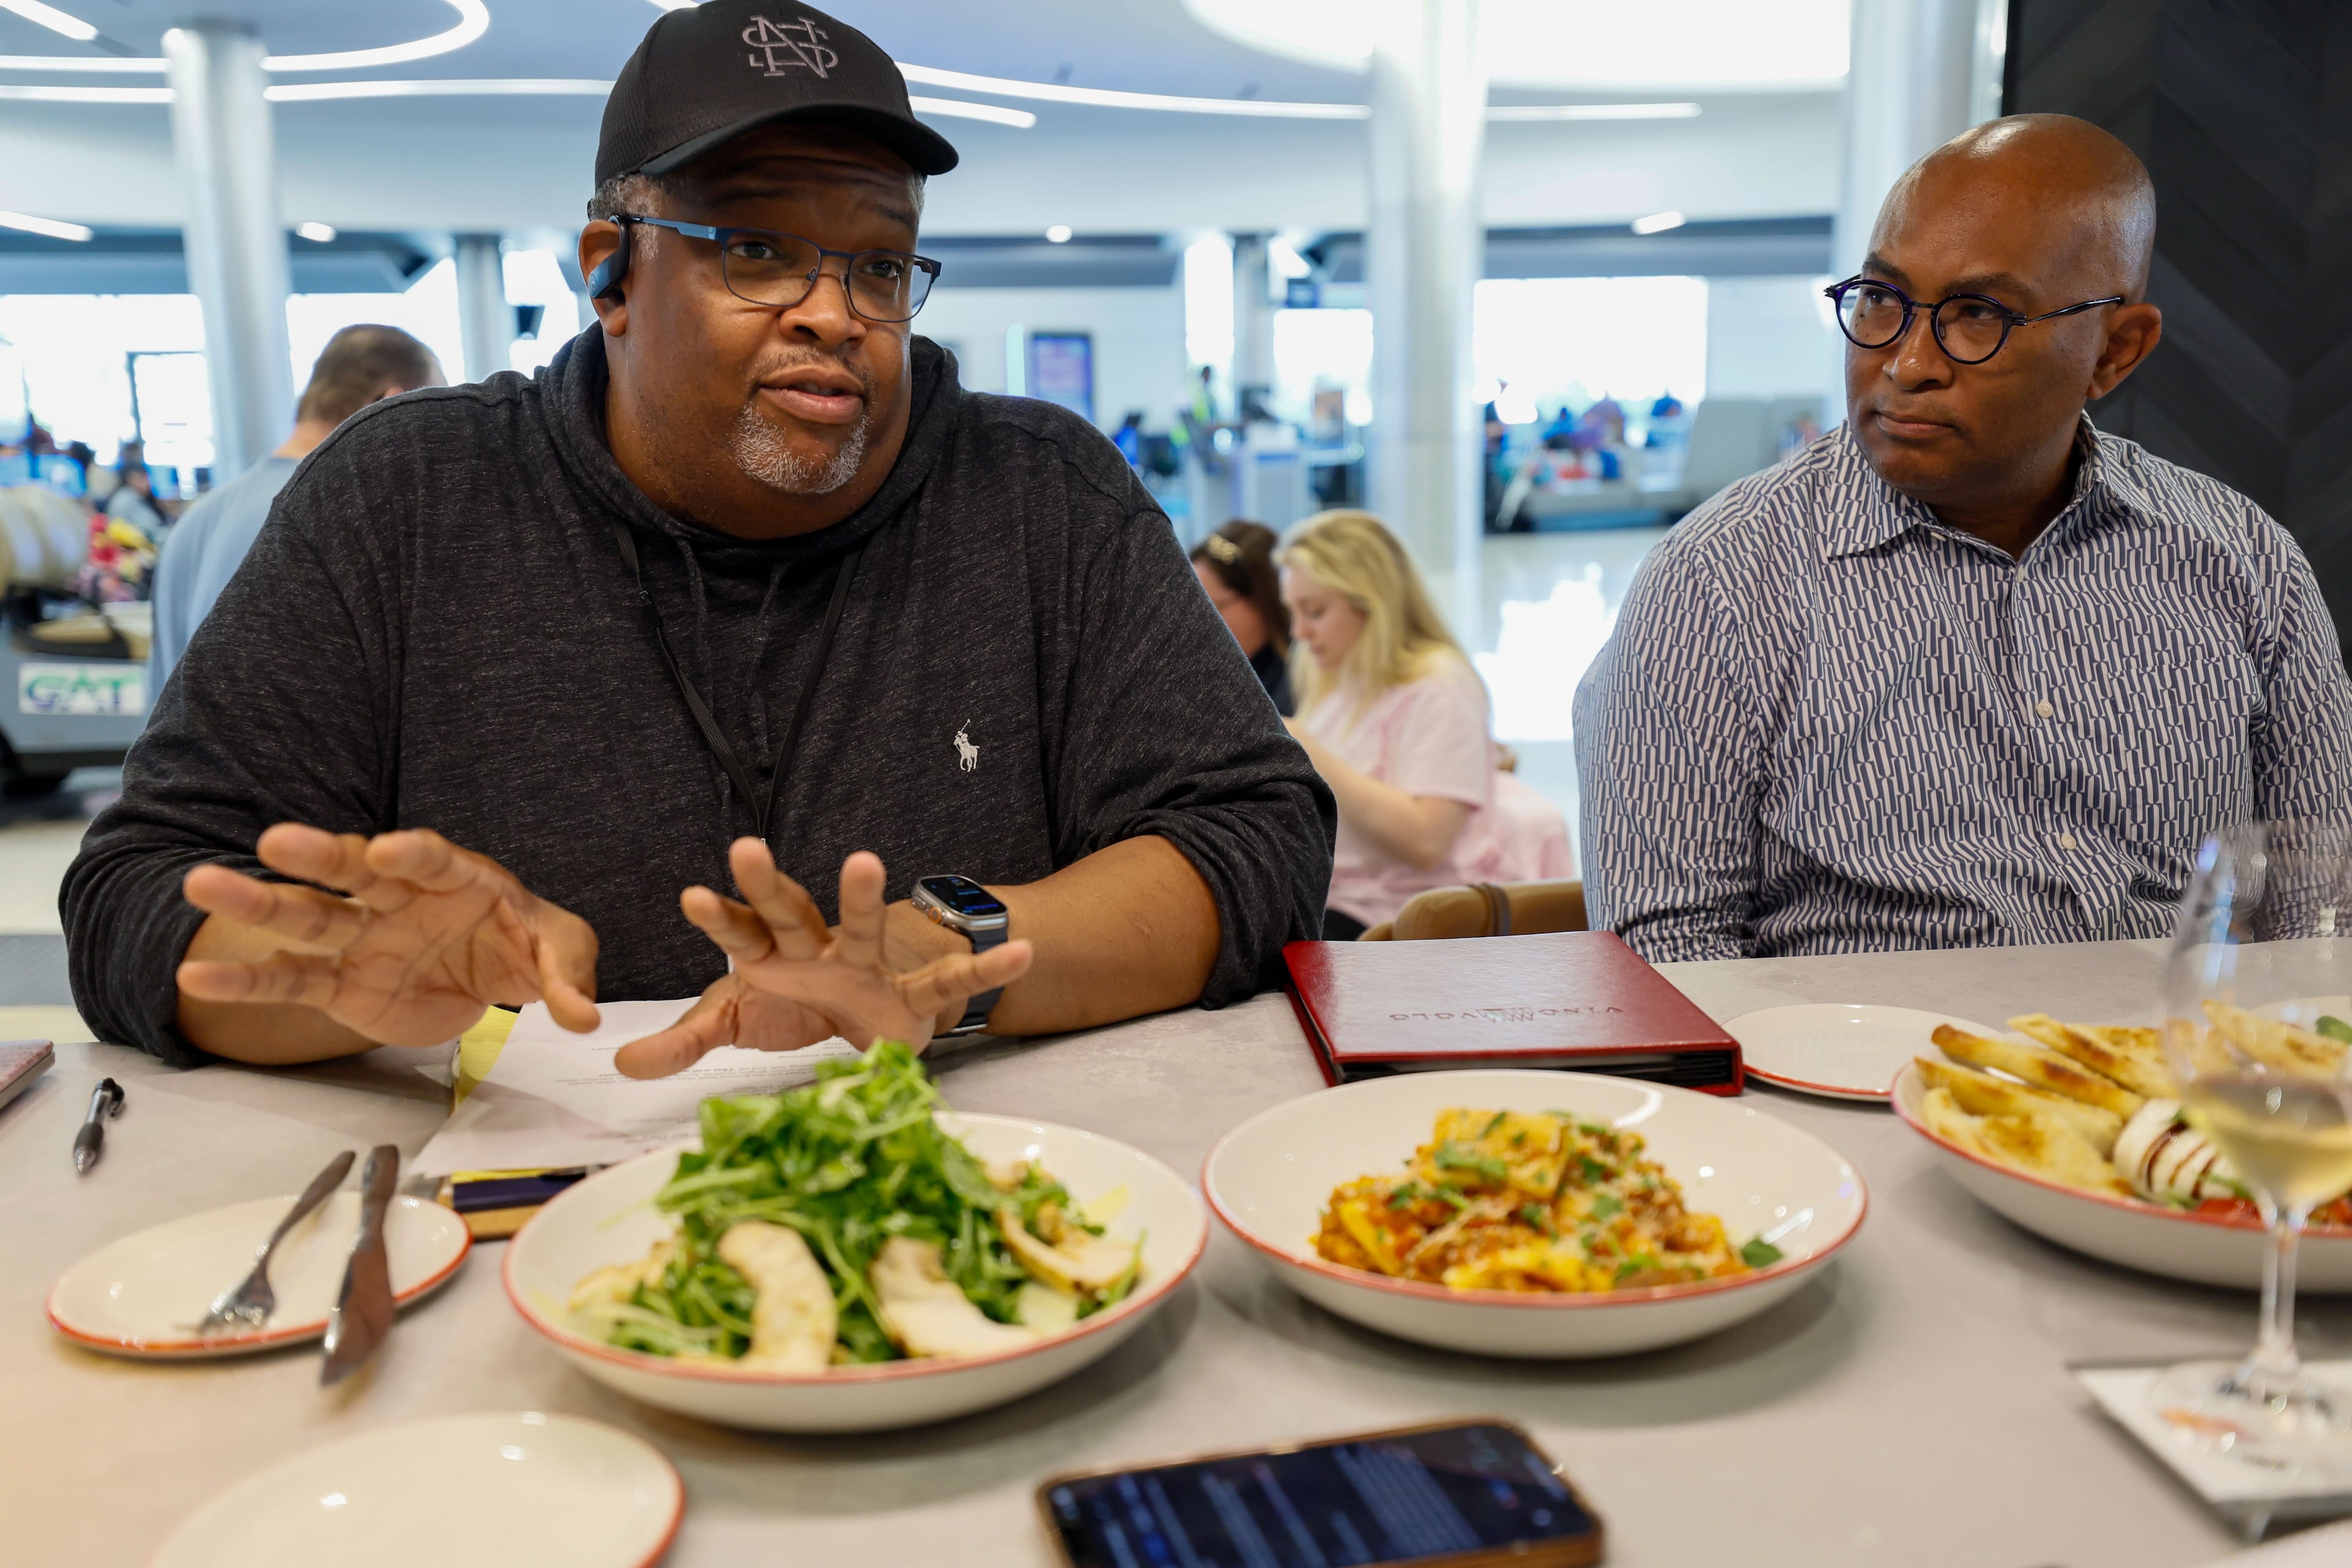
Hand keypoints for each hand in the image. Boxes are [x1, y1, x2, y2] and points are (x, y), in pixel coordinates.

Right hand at [178, 824, 599, 1047]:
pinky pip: (291, 979)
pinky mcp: (341, 983)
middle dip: (319, 856)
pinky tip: (194, 979)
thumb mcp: (559, 951)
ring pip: (307, 916)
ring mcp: (362, 938)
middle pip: (354, 873)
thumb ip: (569, 974)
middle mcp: (398, 899)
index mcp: (456, 879)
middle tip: (277, 841)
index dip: (412, 853)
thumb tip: (583, 1017)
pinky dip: (247, 981)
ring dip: (259, 902)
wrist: (486, 977)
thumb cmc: (519, 945)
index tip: (387, 849)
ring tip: (203, 885)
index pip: (434, 859)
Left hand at [614, 842, 1032, 1079]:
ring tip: (863, 859)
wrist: (861, 1017)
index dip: (718, 916)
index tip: (691, 894)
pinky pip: (945, 983)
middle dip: (768, 884)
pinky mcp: (908, 996)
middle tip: (745, 848)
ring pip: (862, 927)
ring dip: (861, 896)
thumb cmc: (793, 1004)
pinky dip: (983, 967)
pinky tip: (1020, 951)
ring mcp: (866, 966)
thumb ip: (684, 1039)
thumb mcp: (735, 1022)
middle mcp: (816, 950)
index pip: (738, 932)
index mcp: (769, 957)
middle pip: (789, 913)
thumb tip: (620, 1062)